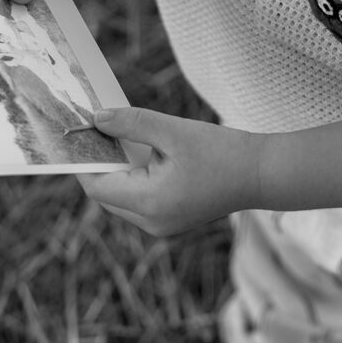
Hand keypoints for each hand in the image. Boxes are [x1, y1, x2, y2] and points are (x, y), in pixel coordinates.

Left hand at [78, 107, 261, 235]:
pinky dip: (135, 175)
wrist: (263, 174)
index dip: (84, 160)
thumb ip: (132, 123)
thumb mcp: (174, 131)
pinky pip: (138, 198)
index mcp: (149, 204)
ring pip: (121, 196)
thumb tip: (96, 118)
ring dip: (118, 167)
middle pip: (106, 193)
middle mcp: (151, 222)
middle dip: (101, 161)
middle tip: (98, 126)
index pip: (97, 186)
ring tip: (120, 134)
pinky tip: (143, 149)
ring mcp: (161, 224)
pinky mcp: (170, 218)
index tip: (79, 132)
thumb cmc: (223, 152)